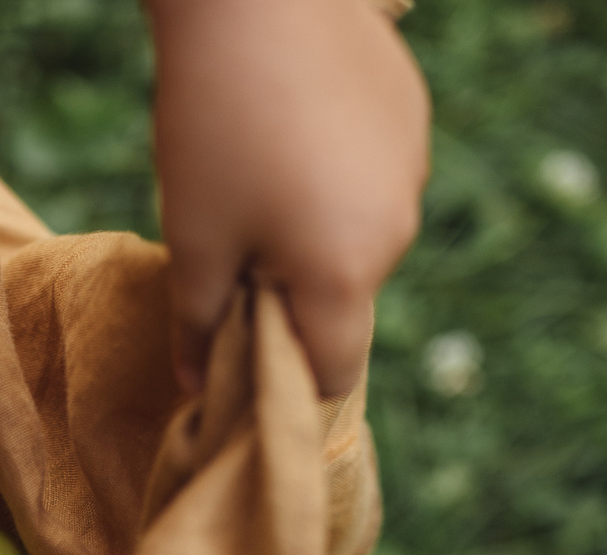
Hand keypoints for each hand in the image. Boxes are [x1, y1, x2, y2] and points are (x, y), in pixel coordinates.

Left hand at [147, 0, 430, 397]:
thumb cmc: (213, 127)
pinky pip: (372, 175)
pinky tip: (287, 129)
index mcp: (346, 273)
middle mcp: (397, 231)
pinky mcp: (411, 117)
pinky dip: (335, 176)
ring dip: (315, 233)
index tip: (240, 361)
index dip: (287, 383)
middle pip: (343, 300)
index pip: (333, 372)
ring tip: (255, 177)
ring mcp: (412, 169)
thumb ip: (198, 324)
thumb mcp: (194, 238)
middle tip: (229, 250)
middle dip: (291, 296)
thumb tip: (194, 387)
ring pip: (359, 234)